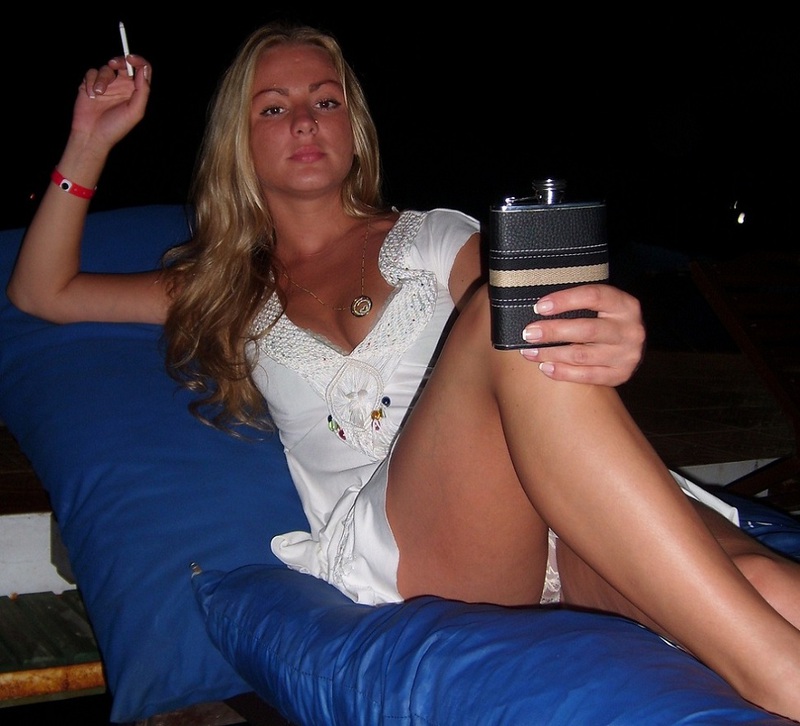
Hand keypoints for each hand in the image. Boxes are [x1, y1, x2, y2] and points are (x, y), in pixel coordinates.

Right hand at [71, 55, 151, 151]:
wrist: (92, 135)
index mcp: (135, 92)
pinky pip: (91, 72)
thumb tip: (143, 69)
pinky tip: (90, 96)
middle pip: (123, 64)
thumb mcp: (135, 111)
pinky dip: (91, 82)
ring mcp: (106, 85)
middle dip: (119, 61)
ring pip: (105, 68)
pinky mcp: (90, 84)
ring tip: (98, 94)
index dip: (138, 61)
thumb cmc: (116, 127)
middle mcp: (121, 86)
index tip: (131, 59)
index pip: (141, 70)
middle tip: (113, 65)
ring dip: (102, 79)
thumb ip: (143, 91)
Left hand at [519, 284, 644, 385]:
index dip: (564, 300)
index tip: (539, 307)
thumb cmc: (605, 319)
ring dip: (551, 354)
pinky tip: (545, 367)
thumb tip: (539, 308)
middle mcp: (630, 330)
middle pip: (586, 330)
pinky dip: (562, 372)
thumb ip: (577, 303)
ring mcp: (627, 355)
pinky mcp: (620, 374)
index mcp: (625, 305)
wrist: (630, 344)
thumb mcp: (600, 305)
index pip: (593, 297)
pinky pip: (586, 376)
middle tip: (529, 333)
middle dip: (553, 332)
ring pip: (582, 355)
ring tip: (530, 352)